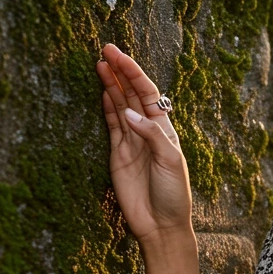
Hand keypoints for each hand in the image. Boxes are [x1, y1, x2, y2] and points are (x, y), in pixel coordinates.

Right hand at [97, 43, 193, 245]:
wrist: (160, 224)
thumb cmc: (173, 194)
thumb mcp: (170, 162)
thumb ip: (151, 135)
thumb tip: (127, 112)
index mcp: (165, 130)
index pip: (148, 94)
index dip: (133, 73)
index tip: (118, 55)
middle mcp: (148, 131)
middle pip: (132, 95)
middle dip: (120, 72)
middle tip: (105, 50)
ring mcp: (132, 142)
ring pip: (119, 106)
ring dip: (110, 85)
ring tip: (99, 63)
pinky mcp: (118, 155)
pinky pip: (111, 126)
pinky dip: (107, 108)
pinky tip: (102, 91)